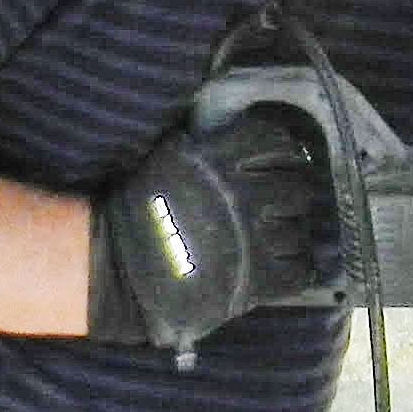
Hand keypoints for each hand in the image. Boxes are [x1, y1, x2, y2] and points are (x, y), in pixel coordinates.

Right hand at [82, 104, 340, 346]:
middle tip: (281, 205)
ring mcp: (250, 239)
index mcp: (217, 160)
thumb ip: (205, 145)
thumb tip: (235, 131)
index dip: (285, 154)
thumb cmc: (136, 210)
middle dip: (291, 197)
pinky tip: (283, 266)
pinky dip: (296, 268)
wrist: (114, 267)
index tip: (284, 163)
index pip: (276, 145)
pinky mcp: (254, 280)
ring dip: (292, 233)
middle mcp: (239, 195)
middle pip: (296, 190)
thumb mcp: (165, 158)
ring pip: (298, 231)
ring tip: (278, 238)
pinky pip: (297, 271)